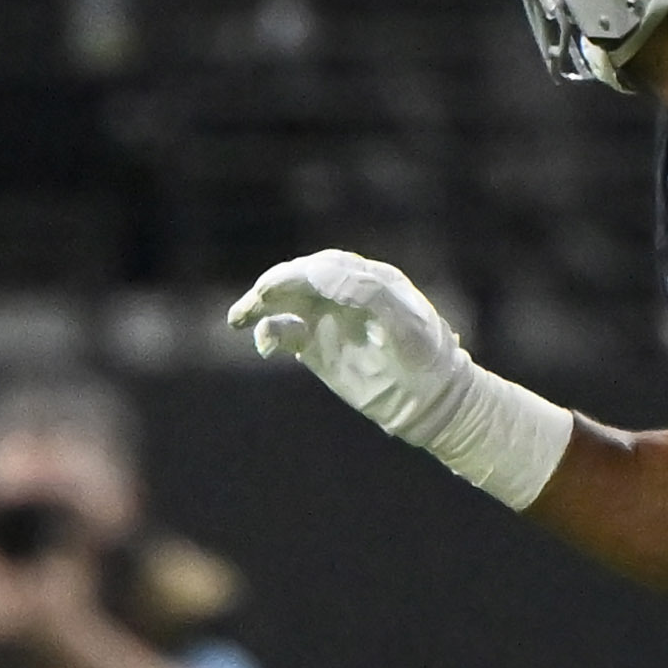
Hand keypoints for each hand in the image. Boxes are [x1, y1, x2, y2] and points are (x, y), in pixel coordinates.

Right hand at [225, 250, 491, 447]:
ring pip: (285, 303)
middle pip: (299, 279)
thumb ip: (367, 295)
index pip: (327, 266)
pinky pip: (285, 333)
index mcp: (369, 279)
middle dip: (273, 286)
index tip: (283, 286)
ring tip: (238, 318)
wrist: (429, 401)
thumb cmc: (424, 358)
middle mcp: (344, 294)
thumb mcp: (405, 325)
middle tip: (256, 298)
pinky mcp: (315, 347)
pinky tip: (265, 346)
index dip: (302, 273)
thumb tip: (321, 275)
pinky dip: (270, 335)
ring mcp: (328, 319)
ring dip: (260, 306)